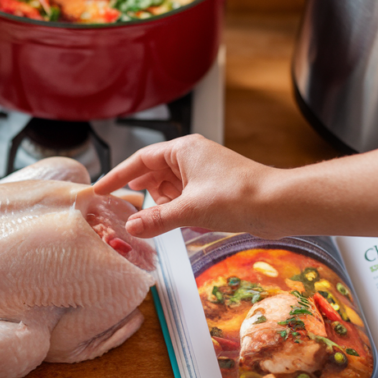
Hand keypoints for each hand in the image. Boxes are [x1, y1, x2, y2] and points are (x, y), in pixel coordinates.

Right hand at [94, 134, 277, 238]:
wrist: (278, 204)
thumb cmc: (238, 195)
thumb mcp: (190, 209)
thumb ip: (157, 219)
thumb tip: (131, 227)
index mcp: (183, 150)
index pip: (140, 160)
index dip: (118, 176)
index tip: (100, 189)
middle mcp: (192, 157)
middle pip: (153, 174)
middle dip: (141, 193)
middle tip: (122, 211)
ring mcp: (203, 173)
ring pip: (169, 188)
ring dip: (160, 204)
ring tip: (151, 222)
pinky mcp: (213, 190)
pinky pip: (184, 197)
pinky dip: (175, 209)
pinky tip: (172, 223)